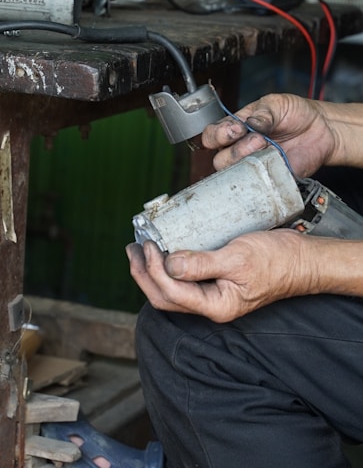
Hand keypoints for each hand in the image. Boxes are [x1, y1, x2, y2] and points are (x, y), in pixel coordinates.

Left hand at [126, 230, 320, 321]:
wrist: (302, 260)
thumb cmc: (277, 261)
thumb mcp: (238, 259)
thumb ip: (202, 264)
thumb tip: (168, 265)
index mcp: (216, 306)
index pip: (173, 293)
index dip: (154, 270)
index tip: (147, 245)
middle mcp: (212, 305)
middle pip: (166, 298)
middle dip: (144, 275)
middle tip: (133, 249)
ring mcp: (214, 294)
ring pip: (173, 290)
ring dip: (152, 272)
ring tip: (140, 250)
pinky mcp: (217, 281)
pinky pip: (186, 279)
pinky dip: (169, 267)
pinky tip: (165, 252)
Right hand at [203, 93, 336, 176]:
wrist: (321, 129)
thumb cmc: (295, 114)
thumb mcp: (276, 104)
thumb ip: (262, 113)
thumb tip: (251, 123)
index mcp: (235, 129)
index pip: (212, 136)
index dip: (218, 134)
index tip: (236, 128)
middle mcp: (239, 149)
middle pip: (219, 159)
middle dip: (236, 149)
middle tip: (258, 139)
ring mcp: (252, 166)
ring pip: (233, 174)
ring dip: (247, 160)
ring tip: (266, 147)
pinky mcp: (268, 179)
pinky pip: (257, 185)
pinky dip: (263, 175)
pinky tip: (274, 163)